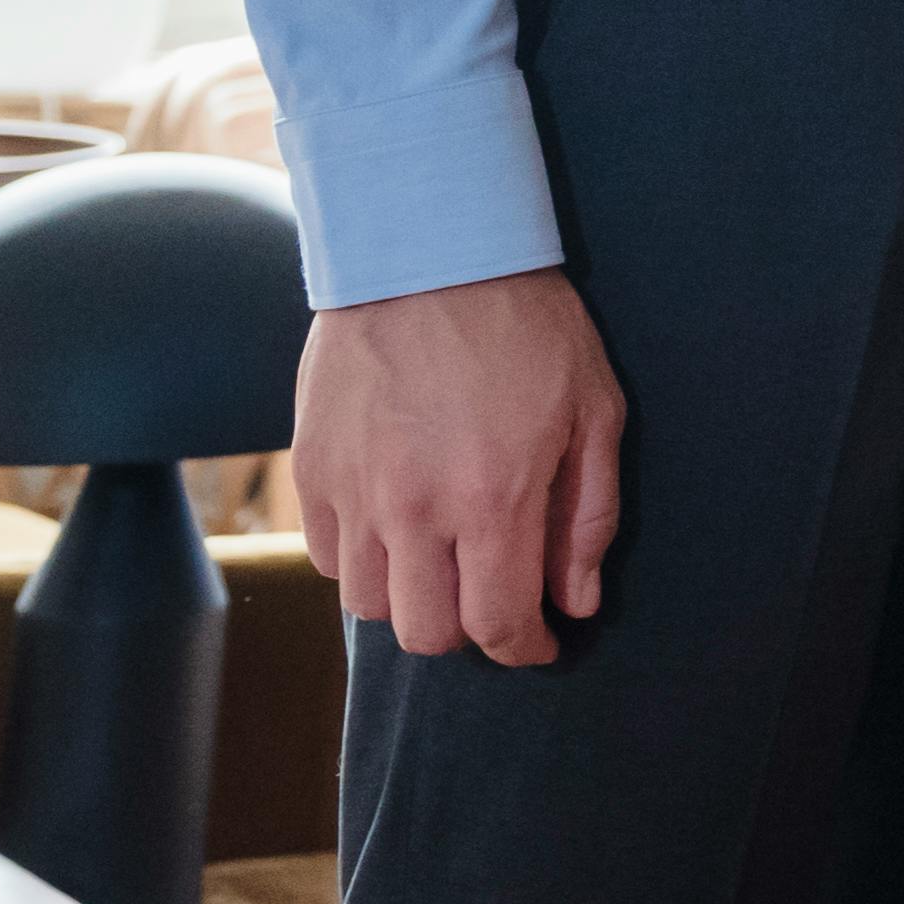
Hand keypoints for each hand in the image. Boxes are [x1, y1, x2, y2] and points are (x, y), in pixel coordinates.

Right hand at [290, 268, 626, 665]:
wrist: (426, 254)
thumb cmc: (527, 328)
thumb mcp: (593, 412)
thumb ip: (586, 517)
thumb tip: (578, 601)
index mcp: (492, 499)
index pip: (499, 623)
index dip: (526, 649)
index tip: (541, 644)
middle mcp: (414, 510)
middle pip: (427, 633)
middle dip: (470, 632)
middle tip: (495, 599)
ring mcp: (353, 493)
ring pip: (370, 606)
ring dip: (413, 601)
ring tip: (446, 563)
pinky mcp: (310, 471)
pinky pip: (327, 559)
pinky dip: (363, 563)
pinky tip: (397, 530)